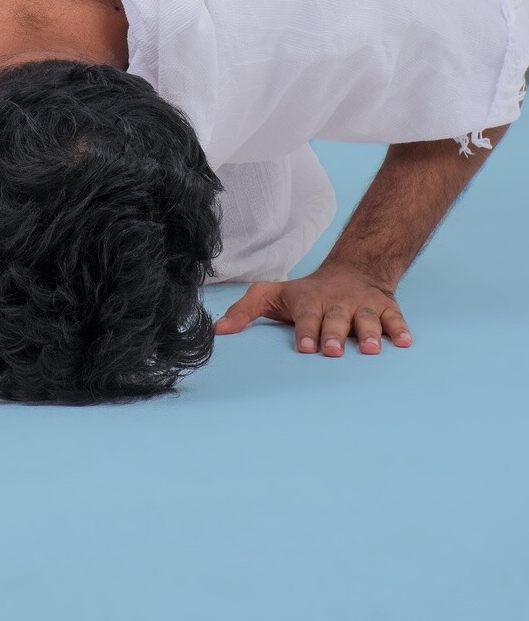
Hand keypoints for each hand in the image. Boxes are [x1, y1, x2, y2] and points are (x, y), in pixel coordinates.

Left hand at [213, 263, 412, 356]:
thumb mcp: (272, 295)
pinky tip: (404, 342)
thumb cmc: (307, 292)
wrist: (353, 269)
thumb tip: (217, 332)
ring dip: (368, 333)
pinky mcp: (386, 307)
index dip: (305, 330)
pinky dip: (400, 329)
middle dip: (333, 334)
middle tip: (331, 351)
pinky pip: (395, 318)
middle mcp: (336, 302)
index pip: (306, 316)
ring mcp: (362, 305)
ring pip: (367, 319)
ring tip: (369, 350)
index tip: (304, 347)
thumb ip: (245, 311)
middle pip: (335, 318)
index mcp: (309, 300)